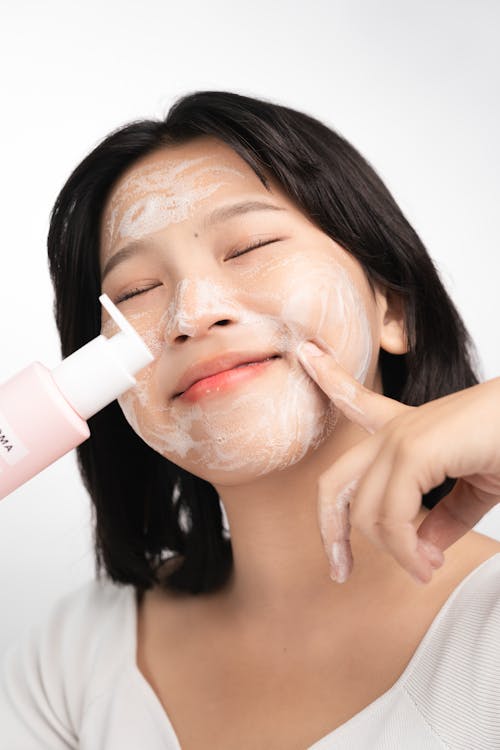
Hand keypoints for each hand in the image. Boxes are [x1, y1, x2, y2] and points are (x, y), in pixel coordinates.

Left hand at [296, 340, 499, 584]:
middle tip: (340, 572)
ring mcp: (400, 438)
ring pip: (364, 511)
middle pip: (333, 484)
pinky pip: (392, 515)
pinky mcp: (414, 450)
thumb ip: (443, 519)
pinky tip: (427, 565)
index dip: (329, 378)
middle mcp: (396, 432)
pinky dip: (406, 550)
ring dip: (394, 553)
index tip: (308, 353)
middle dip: (329, 532)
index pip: (356, 402)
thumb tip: (421, 551)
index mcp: (407, 431)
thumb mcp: (474, 490)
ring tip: (424, 570)